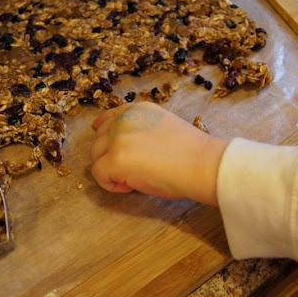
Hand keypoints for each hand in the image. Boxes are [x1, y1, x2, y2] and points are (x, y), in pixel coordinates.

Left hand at [90, 102, 227, 205]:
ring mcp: (117, 138)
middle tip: (133, 170)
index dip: (105, 134)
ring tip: (133, 179)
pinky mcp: (115, 159)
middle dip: (109, 156)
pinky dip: (111, 184)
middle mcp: (124, 119)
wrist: (202, 164)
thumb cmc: (190, 153)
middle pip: (99, 140)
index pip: (109, 118)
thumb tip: (121, 146)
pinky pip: (99, 174)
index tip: (109, 147)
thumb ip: (141, 128)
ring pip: (96, 156)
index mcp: (137, 110)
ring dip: (109, 170)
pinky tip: (130, 187)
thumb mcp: (162, 126)